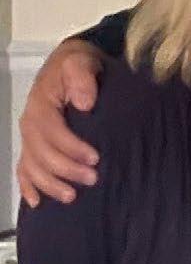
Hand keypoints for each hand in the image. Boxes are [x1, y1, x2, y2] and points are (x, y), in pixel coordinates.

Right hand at [17, 40, 105, 206]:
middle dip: (65, 170)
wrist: (67, 63)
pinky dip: (28, 186)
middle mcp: (30, 123)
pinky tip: (36, 201)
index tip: (94, 158)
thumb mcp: (81, 62)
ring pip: (32, 166)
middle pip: (42, 154)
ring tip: (71, 196)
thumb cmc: (77, 64)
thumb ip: (82, 78)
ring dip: (49, 184)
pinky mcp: (31, 143)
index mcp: (41, 105)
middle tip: (92, 179)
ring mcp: (28, 136)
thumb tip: (84, 104)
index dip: (71, 148)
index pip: (53, 132)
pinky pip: (23, 168)